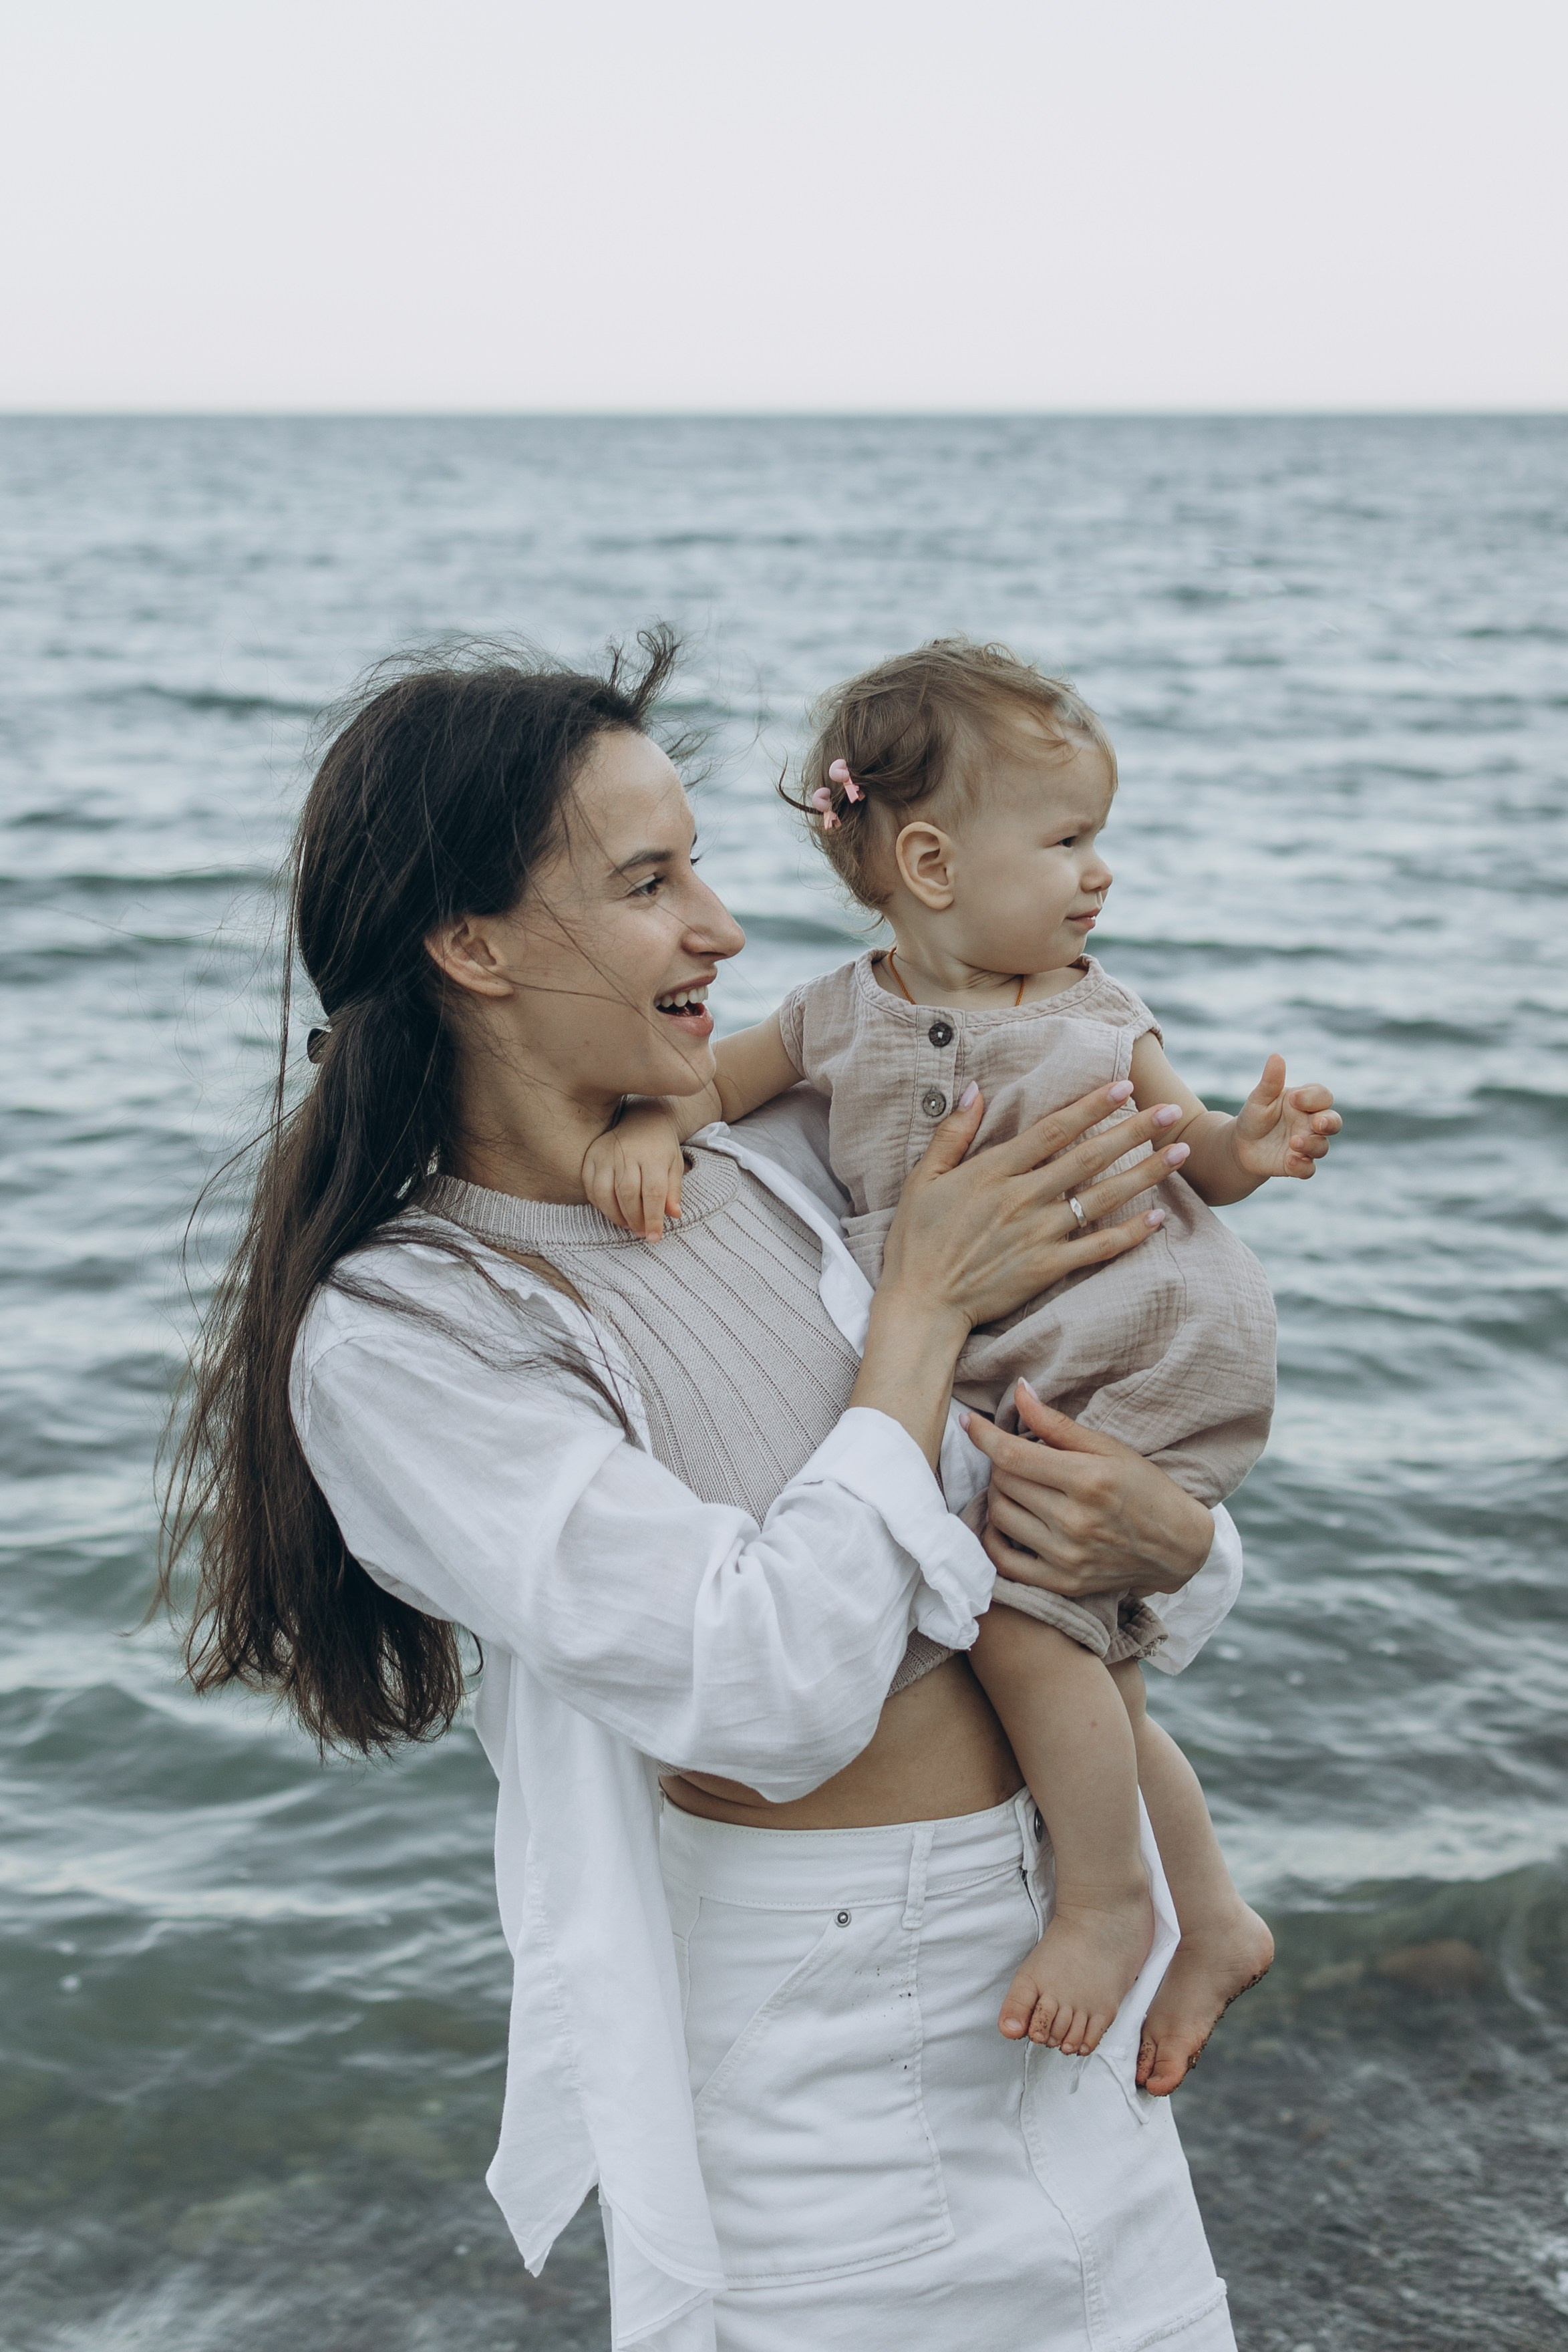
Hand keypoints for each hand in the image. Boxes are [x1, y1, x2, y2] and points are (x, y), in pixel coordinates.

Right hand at [582, 1103, 685, 1240]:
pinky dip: (599, 1204)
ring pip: (605, 1193)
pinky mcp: (591, 1156)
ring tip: (628, 1224)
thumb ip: (674, 1191)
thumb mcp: (675, 1166)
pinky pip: (590, 1186)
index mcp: (653, 1156)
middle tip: (640, 1232)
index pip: (653, 1192)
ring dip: (615, 1215)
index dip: (653, 1218)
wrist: (643, 1120)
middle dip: (634, 1219)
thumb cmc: (661, 1148)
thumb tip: (674, 1215)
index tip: (654, 1237)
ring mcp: (606, 1154)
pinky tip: (612, 1211)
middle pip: (627, 1194)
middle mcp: (627, 1153)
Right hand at [879, 1080, 1193, 1337]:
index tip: (1124, 1085)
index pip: (1054, 1129)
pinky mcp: (1047, 1268)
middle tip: (1169, 1110)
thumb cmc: (916, 1239)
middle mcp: (1023, 1198)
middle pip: (1089, 1157)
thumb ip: (952, 1133)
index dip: (1091, 1105)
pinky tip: (1159, 1218)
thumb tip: (975, 1089)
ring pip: (1103, 1198)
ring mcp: (1038, 1235)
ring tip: (1179, 1153)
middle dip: (1133, 1131)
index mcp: (994, 1172)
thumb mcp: (922, 1178)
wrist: (921, 1303)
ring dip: (1145, 1174)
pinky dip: (1131, 1233)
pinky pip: (1098, 1248)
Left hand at [961, 1381, 1214, 1599]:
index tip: (970, 1422)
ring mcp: (1067, 1556)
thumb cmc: (1145, 1488)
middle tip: (1018, 1458)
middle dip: (1002, 1463)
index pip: (1013, 1455)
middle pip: (1004, 1482)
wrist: (1177, 1546)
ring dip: (999, 1495)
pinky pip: (1003, 1562)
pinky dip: (994, 1538)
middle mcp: (1074, 1520)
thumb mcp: (1109, 1448)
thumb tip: (1018, 1391)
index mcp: (1087, 1479)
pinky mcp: (1063, 1583)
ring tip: (1018, 1487)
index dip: (983, 1435)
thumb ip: (1058, 1423)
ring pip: (999, 1516)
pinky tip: (1006, 1522)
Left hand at [1232, 1054, 1340, 1180]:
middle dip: (1330, 1122)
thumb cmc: (1254, 1117)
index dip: (1313, 1098)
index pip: (1322, 1096)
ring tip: (1293, 1141)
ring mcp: (1307, 1144)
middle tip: (1317, 1123)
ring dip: (1312, 1144)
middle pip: (1334, 1122)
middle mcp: (1310, 1123)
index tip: (1294, 1099)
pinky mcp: (1297, 1164)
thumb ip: (1270, 1081)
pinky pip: (1309, 1169)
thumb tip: (1276, 1057)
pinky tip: (1290, 1160)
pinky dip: (1303, 1166)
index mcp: (1305, 1102)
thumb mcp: (1259, 1099)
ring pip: (1322, 1146)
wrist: (1240, 1145)